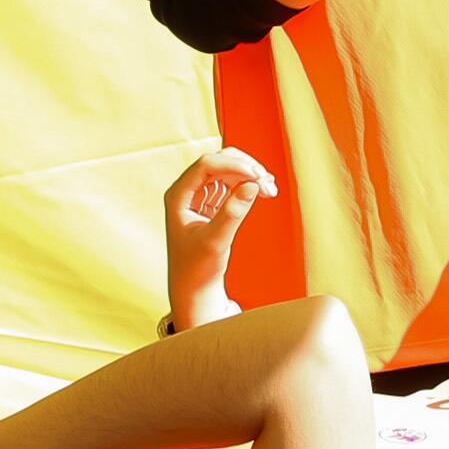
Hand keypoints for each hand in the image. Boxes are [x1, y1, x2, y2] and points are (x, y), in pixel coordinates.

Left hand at [163, 146, 276, 330]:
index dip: (234, 165)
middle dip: (244, 167)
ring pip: (227, 170)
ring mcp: (199, 197)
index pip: (206, 165)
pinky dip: (248, 184)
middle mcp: (187, 191)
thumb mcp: (215, 241)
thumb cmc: (196, 269)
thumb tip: (252, 186)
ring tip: (270, 188)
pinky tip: (264, 190)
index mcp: (178, 196)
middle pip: (217, 162)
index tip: (257, 177)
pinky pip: (231, 184)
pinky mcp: (212, 204)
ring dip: (249, 174)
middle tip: (267, 182)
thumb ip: (232, 213)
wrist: (194, 287)